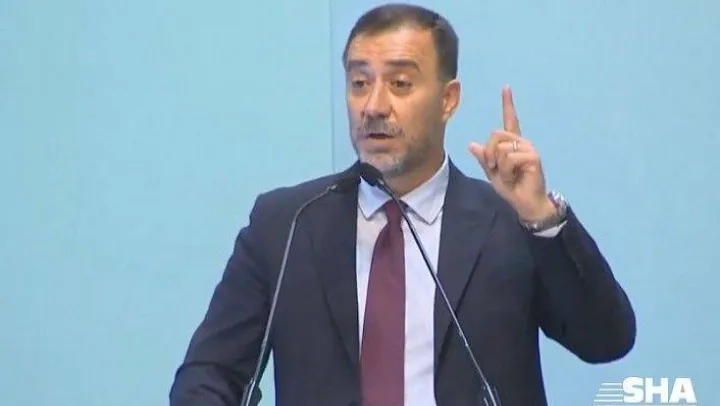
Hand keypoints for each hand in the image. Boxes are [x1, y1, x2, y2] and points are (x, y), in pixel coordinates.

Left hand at [469, 86, 556, 221]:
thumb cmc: (511, 188)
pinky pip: (509, 158)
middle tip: (496, 169)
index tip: (506, 87)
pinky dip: (506, 171)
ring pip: (500, 148)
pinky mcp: (533, 156)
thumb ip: (483, 159)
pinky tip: (515, 177)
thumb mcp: (492, 174)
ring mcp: (528, 148)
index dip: (508, 103)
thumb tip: (472, 145)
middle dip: (489, 154)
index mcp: (512, 144)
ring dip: (499, 166)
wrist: (525, 203)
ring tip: (509, 175)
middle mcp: (521, 142)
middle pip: (495, 135)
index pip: (510, 120)